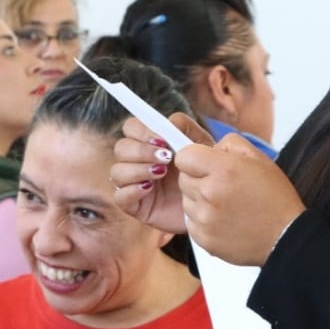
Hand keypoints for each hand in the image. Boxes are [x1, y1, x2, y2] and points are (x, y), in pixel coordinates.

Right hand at [110, 112, 213, 232]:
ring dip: (138, 169)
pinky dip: (132, 190)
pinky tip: (149, 189)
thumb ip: (185, 127)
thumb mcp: (201, 146)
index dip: (142, 131)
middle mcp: (138, 162)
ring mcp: (135, 184)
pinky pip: (119, 196)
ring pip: (117, 171)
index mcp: (151, 144)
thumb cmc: (205, 173)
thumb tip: (169, 122)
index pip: (131, 128)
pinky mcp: (135, 206)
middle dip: (141, 151)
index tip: (162, 141)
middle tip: (166, 158)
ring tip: (161, 173)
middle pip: (121, 148)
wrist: (212, 205)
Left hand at [175, 133, 304, 265]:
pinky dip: (202, 220)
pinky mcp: (203, 238)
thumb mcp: (259, 158)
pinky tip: (223, 219)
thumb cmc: (275, 198)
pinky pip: (190, 222)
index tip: (203, 164)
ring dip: (199, 200)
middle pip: (183, 179)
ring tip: (224, 204)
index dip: (193, 158)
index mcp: (223, 170)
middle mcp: (210, 194)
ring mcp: (205, 219)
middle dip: (197, 178)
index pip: (184, 156)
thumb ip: (230, 144)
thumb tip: (210, 147)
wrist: (286, 237)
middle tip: (220, 185)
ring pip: (185, 201)